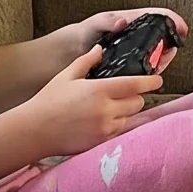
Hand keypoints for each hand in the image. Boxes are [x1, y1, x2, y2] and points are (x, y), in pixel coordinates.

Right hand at [15, 48, 160, 155]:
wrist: (35, 131)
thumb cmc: (48, 101)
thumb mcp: (67, 75)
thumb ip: (86, 61)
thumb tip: (100, 49)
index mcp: (99, 90)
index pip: (135, 85)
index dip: (150, 81)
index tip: (158, 79)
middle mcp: (106, 110)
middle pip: (137, 103)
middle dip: (137, 97)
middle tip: (128, 93)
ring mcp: (105, 128)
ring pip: (131, 118)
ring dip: (128, 112)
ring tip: (114, 106)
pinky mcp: (101, 142)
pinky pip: (120, 132)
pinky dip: (118, 124)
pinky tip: (106, 120)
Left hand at [62, 7, 187, 63]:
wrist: (73, 50)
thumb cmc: (85, 32)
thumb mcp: (96, 23)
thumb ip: (107, 21)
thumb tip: (123, 21)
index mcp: (134, 20)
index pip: (160, 16)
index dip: (174, 21)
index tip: (182, 29)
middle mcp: (139, 35)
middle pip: (164, 38)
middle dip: (170, 46)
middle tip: (167, 54)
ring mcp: (137, 49)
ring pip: (159, 54)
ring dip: (163, 60)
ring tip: (158, 66)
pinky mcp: (132, 64)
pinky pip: (148, 67)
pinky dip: (153, 71)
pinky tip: (149, 76)